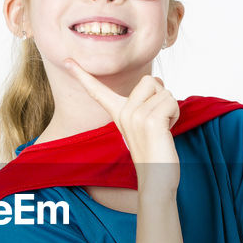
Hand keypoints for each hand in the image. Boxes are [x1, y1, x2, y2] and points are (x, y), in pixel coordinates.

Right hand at [63, 58, 179, 195]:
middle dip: (162, 95)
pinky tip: (167, 132)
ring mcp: (135, 117)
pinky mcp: (150, 122)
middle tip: (158, 120)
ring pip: (164, 91)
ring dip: (171, 108)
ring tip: (162, 129)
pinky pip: (171, 102)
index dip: (81, 75)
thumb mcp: (144, 124)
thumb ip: (145, 102)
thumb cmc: (155, 153)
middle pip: (149, 80)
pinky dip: (175, 114)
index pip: (97, 91)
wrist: (156, 181)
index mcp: (117, 113)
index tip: (66, 61)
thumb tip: (158, 80)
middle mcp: (123, 113)